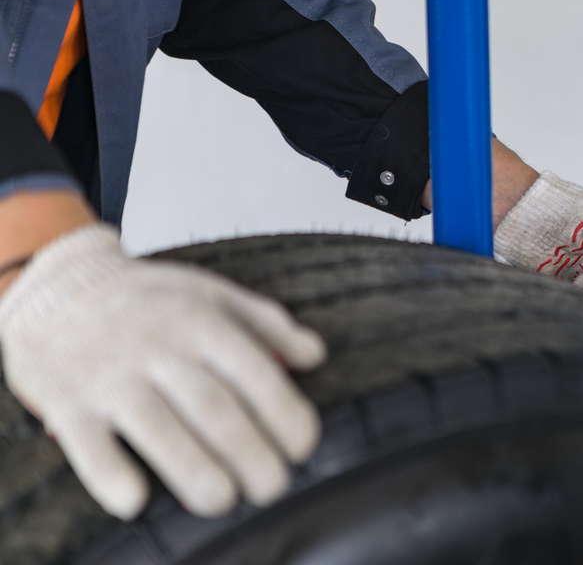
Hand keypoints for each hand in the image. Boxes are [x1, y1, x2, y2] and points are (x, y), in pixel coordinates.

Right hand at [0, 225, 325, 519]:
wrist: (59, 289)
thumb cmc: (151, 299)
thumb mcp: (212, 293)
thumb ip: (267, 323)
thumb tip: (315, 355)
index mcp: (200, 321)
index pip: (253, 372)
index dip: (284, 413)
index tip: (303, 448)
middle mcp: (157, 347)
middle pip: (212, 407)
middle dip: (250, 452)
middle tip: (273, 487)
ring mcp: (110, 376)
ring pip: (158, 427)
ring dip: (194, 470)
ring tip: (224, 500)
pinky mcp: (66, 402)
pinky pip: (87, 443)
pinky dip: (110, 474)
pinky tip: (135, 501)